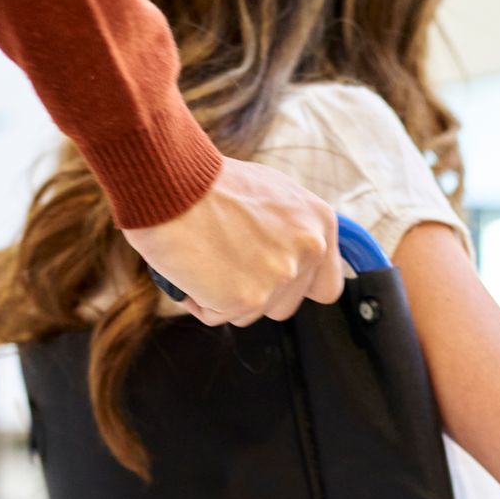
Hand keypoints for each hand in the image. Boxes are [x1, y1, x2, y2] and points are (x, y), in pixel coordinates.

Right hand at [122, 157, 341, 325]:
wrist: (172, 183)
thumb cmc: (211, 184)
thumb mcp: (272, 194)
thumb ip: (291, 230)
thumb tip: (292, 258)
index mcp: (320, 224)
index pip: (327, 287)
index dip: (297, 288)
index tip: (274, 282)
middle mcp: (308, 251)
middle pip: (285, 306)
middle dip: (256, 293)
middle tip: (226, 262)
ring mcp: (279, 277)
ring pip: (251, 314)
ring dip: (225, 296)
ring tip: (206, 257)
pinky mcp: (246, 299)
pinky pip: (217, 316)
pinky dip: (199, 300)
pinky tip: (191, 267)